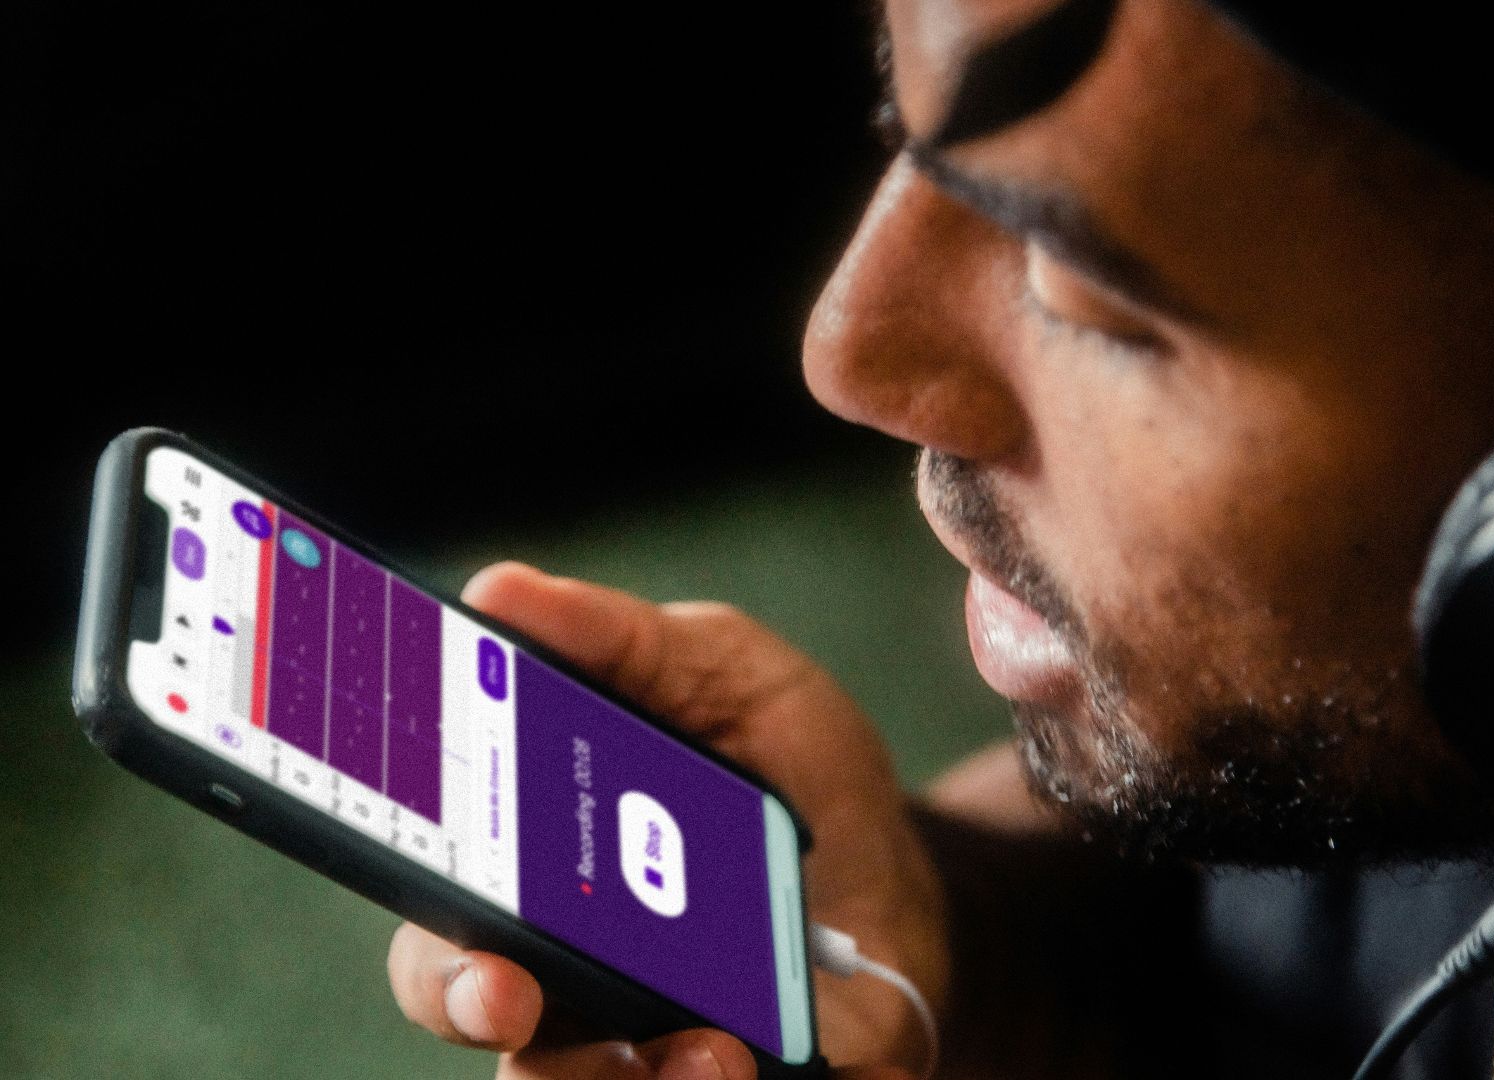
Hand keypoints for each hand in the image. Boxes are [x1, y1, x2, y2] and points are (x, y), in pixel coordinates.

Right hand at [387, 563, 944, 1078]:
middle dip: (500, 1029)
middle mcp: (581, 985)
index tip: (480, 960)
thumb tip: (500, 590)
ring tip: (708, 1051)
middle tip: (526, 1002)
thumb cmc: (784, 763)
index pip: (449, 940)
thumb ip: (620, 641)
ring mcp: (663, 1048)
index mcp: (543, 884)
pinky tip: (766, 1056)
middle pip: (504, 1041)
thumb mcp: (722, 671)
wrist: (903, 857)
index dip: (442, 965)